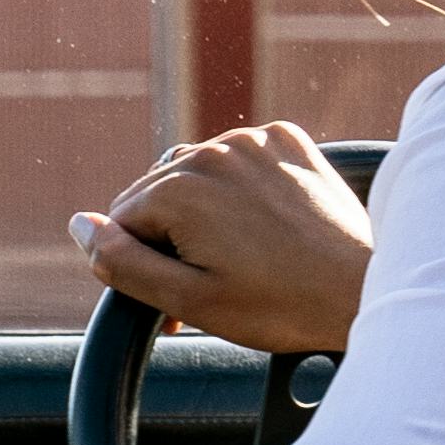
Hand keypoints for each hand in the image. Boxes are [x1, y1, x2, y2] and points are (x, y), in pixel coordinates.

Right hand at [73, 121, 371, 355]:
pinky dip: (241, 187)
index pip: (125, 223)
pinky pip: (241, 160)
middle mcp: (213, 148)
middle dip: (172, 237)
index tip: (183, 297)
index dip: (146, 264)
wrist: (364, 290)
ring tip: (241, 255)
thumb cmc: (279, 305)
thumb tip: (80, 224)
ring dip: (204, 209)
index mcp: (178, 185)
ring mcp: (255, 139)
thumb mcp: (187, 298)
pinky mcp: (290, 140)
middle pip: (160, 195)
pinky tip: (266, 224)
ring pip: (199, 174)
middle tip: (212, 284)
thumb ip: (121, 261)